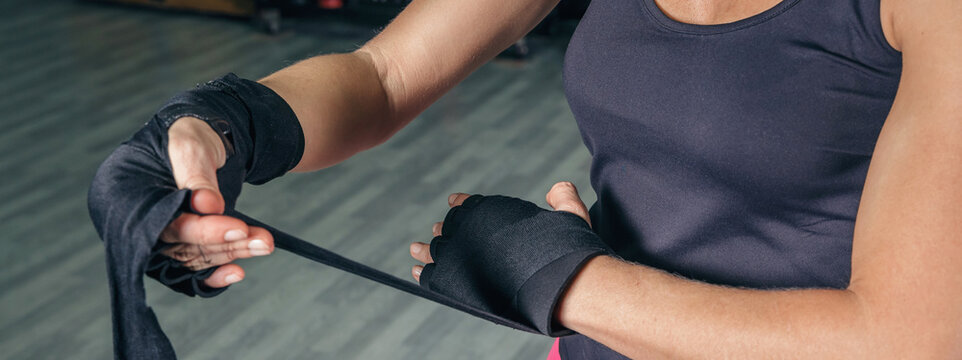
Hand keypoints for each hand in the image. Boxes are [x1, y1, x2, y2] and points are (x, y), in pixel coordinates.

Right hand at [158, 117, 274, 287]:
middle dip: (227, 243)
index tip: (239, 228)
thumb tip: (207, 205)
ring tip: (265, 243)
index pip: (167, 225)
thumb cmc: (188, 136)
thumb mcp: (190, 146)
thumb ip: (197, 175)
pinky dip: (215, 273)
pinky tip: (237, 272)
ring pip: (196, 256)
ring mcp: (161, 236)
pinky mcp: (181, 244)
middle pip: (183, 246)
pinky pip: (194, 268)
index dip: (204, 231)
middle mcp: (141, 222)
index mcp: (129, 195)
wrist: (202, 136)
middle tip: (263, 240)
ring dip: (233, 252)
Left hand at [409, 181, 591, 279]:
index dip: (462, 205)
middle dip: (446, 230)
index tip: (453, 203)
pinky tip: (418, 272)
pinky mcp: (458, 283)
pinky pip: (434, 276)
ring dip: (427, 249)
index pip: (471, 205)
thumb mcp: (572, 215)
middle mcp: (474, 231)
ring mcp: (463, 256)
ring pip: (438, 250)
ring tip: (416, 249)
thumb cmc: (570, 252)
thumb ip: (563, 197)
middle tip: (436, 232)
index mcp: (494, 212)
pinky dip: (425, 273)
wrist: (562, 284)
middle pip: (453, 228)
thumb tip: (557, 188)